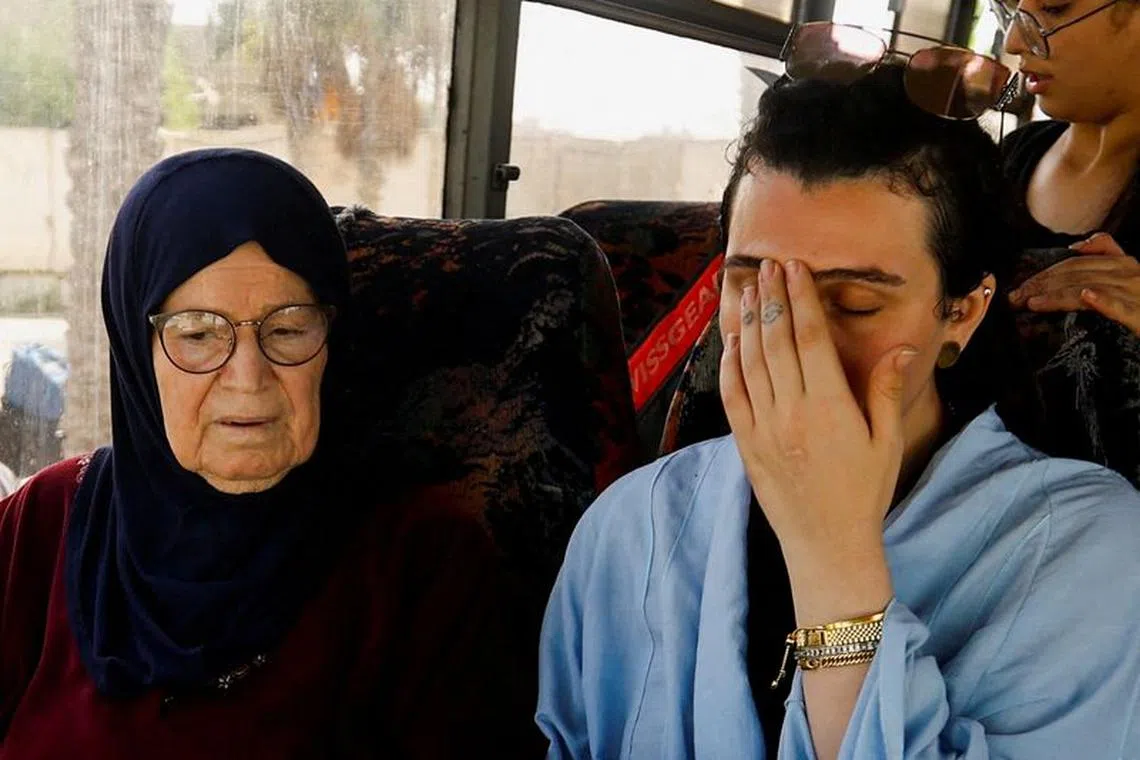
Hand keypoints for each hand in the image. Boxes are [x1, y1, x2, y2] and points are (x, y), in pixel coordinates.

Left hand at [719, 259, 916, 557]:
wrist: (827, 544)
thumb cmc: (864, 493)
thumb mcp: (886, 442)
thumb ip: (885, 391)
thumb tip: (899, 348)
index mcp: (830, 405)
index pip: (809, 337)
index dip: (800, 297)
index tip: (794, 268)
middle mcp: (792, 411)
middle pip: (776, 340)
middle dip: (771, 298)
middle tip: (769, 265)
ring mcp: (764, 427)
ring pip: (750, 362)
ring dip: (748, 322)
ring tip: (748, 290)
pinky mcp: (746, 444)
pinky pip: (732, 395)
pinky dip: (729, 364)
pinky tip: (732, 341)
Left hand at [1009, 233, 1139, 335]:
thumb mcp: (1128, 275)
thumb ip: (1107, 254)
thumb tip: (1078, 246)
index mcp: (1123, 263)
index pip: (1073, 264)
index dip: (1043, 274)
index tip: (1019, 289)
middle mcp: (1129, 273)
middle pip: (1075, 274)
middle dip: (1041, 285)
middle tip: (1014, 299)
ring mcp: (1136, 292)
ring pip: (1089, 288)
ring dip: (1058, 294)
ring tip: (1031, 302)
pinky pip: (1122, 306)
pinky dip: (1105, 300)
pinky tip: (1088, 296)